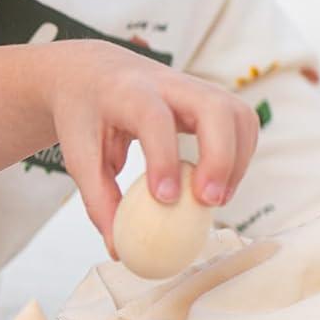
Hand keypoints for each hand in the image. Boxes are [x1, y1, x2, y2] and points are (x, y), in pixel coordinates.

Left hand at [49, 43, 259, 251]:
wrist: (92, 71)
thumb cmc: (84, 112)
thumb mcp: (78, 151)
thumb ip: (97, 198)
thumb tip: (118, 249)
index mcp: (127, 92)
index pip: (153, 118)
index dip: (164, 157)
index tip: (165, 199)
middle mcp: (166, 83)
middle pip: (215, 106)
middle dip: (220, 156)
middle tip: (208, 201)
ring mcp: (193, 87)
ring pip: (237, 113)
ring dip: (237, 160)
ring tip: (214, 199)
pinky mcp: (209, 98)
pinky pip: (241, 123)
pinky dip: (240, 156)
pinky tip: (217, 184)